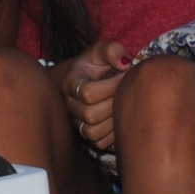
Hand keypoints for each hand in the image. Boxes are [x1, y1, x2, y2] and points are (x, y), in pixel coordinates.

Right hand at [58, 40, 130, 156]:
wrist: (90, 80)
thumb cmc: (98, 65)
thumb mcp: (103, 51)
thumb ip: (113, 50)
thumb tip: (125, 64)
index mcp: (70, 83)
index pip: (87, 93)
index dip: (110, 86)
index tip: (123, 75)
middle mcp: (68, 105)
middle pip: (90, 115)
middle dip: (113, 103)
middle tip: (126, 91)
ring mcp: (75, 122)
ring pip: (93, 132)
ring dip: (114, 119)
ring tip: (123, 104)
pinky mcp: (86, 136)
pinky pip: (100, 143)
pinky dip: (113, 133)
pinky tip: (120, 117)